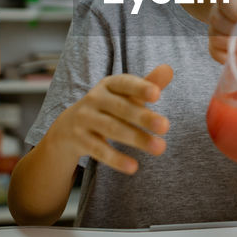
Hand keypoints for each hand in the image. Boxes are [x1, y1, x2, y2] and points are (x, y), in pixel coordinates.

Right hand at [49, 65, 172, 173]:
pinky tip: (134, 167)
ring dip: (137, 139)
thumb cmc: (108, 107)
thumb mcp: (125, 95)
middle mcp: (94, 99)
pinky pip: (99, 150)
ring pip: (112, 129)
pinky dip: (116, 159)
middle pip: (121, 108)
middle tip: (166, 126)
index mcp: (109, 84)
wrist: (67, 127)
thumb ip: (148, 84)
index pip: (125, 83)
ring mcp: (85, 119)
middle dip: (143, 117)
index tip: (157, 94)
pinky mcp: (80, 140)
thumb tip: (169, 69)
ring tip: (160, 148)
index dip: (140, 88)